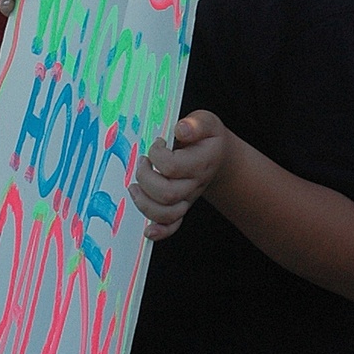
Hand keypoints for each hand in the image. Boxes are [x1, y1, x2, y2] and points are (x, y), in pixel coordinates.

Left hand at [130, 111, 229, 240]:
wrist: (218, 155)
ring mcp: (188, 198)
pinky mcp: (181, 205)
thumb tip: (180, 130)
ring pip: (166, 213)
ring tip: (135, 186)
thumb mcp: (206, 122)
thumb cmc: (207, 137)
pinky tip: (148, 230)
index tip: (157, 143)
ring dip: (144, 202)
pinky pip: (172, 226)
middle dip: (145, 177)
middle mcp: (195, 184)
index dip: (157, 154)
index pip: (172, 167)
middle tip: (143, 161)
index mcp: (201, 162)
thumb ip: (195, 124)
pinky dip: (160, 231)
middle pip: (167, 194)